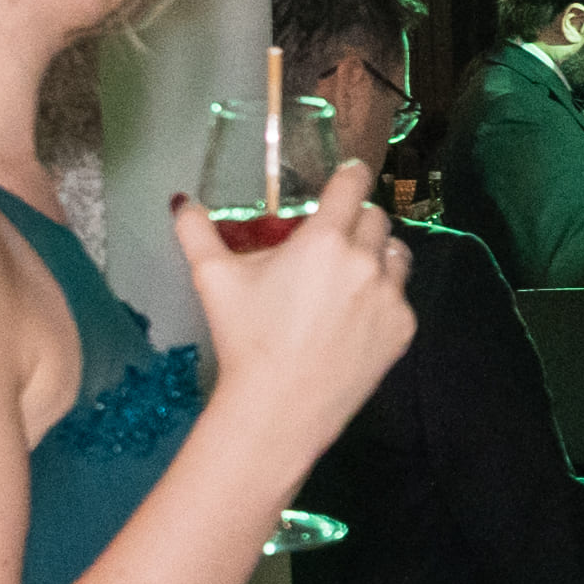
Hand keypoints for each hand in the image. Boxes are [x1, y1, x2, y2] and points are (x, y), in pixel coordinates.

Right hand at [178, 165, 415, 459]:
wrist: (279, 407)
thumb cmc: (245, 339)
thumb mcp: (213, 279)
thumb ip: (197, 232)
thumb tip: (181, 202)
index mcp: (325, 239)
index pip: (354, 184)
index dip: (350, 176)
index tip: (346, 178)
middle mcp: (365, 261)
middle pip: (375, 218)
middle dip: (354, 222)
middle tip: (330, 242)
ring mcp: (390, 296)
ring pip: (395, 254)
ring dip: (375, 254)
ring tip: (345, 276)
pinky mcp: (402, 328)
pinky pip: (400, 297)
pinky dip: (381, 298)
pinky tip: (351, 317)